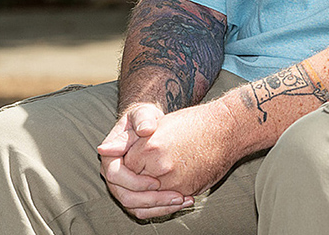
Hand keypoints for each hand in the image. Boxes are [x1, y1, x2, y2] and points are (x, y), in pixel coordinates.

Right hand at [98, 103, 193, 219]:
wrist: (148, 126)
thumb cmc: (144, 119)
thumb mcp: (143, 114)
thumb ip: (143, 119)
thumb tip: (144, 130)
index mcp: (110, 155)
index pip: (115, 175)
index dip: (135, 181)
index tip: (157, 181)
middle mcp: (113, 174)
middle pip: (126, 197)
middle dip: (152, 199)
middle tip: (177, 196)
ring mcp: (122, 186)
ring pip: (135, 207)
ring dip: (160, 208)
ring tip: (183, 200)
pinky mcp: (134, 193)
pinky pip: (143, 209)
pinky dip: (162, 209)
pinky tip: (181, 202)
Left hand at [121, 98, 237, 197]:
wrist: (226, 129)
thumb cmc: (192, 123)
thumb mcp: (157, 124)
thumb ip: (128, 139)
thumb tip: (101, 150)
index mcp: (149, 148)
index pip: (120, 168)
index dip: (122, 166)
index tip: (129, 162)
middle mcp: (159, 167)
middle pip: (130, 189)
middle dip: (129, 187)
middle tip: (134, 181)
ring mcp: (174, 182)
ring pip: (146, 203)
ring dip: (145, 200)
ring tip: (150, 190)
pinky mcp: (188, 191)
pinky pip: (165, 206)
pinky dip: (161, 206)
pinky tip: (166, 196)